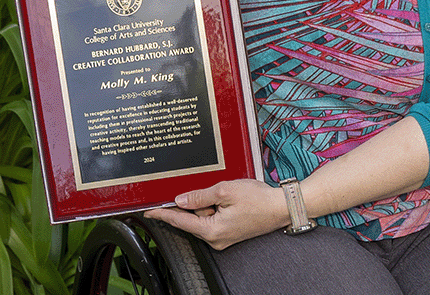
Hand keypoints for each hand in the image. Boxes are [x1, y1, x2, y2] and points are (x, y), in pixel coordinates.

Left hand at [144, 179, 287, 249]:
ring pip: (204, 216)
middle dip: (197, 201)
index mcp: (211, 230)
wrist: (280, 207)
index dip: (163, 214)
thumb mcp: (224, 190)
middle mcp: (215, 238)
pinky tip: (229, 199)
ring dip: (209, 202)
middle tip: (214, 191)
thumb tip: (181, 199)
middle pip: (192, 217)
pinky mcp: (230, 231)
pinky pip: (214, 217)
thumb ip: (200, 195)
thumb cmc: (257, 200)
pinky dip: (216, 206)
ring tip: (228, 194)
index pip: (180, 221)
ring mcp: (223, 236)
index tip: (149, 211)